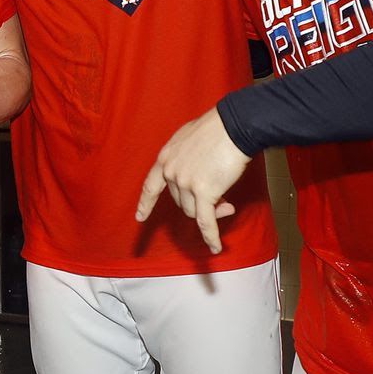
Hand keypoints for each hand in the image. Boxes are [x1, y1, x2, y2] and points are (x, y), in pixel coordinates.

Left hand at [135, 109, 252, 252]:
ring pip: (195, 211)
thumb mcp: (189, 140)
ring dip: (212, 212)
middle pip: (181, 202)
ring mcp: (186, 183)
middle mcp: (171, 172)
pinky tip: (215, 247)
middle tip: (222, 201)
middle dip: (199, 204)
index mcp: (165, 158)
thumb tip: (197, 182)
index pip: (150, 186)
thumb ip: (186, 159)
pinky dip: (211, 236)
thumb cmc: (216, 129)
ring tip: (228, 206)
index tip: (140, 217)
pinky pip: (206, 222)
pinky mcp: (204, 192)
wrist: (232, 126)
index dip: (146, 203)